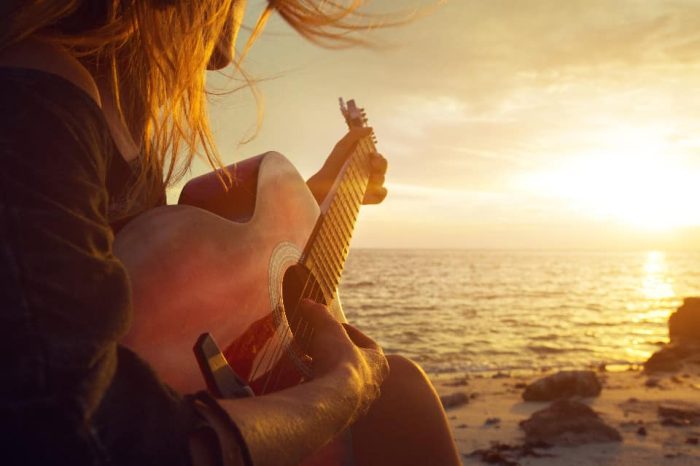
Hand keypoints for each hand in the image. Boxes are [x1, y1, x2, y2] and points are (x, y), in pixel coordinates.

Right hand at [298, 299, 388, 414]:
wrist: (334, 402)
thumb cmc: (339, 362)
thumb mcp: (329, 330)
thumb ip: (319, 315)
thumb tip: (306, 301)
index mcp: (378, 363)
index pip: (368, 344)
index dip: (350, 333)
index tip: (335, 327)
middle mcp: (373, 386)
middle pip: (358, 367)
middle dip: (339, 357)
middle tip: (320, 348)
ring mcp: (360, 405)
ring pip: (346, 386)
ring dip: (330, 376)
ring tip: (310, 366)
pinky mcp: (343, 419)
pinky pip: (333, 402)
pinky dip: (322, 392)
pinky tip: (307, 386)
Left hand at [307, 128, 388, 205]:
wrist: (322, 186)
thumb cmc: (332, 166)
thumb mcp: (341, 147)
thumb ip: (354, 135)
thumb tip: (370, 129)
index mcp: (364, 161)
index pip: (379, 158)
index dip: (378, 157)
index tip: (371, 155)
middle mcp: (368, 173)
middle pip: (383, 169)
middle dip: (380, 165)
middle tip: (371, 164)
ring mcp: (368, 186)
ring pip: (382, 181)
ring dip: (376, 179)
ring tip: (365, 180)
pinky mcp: (367, 198)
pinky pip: (380, 196)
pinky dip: (378, 194)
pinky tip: (368, 191)